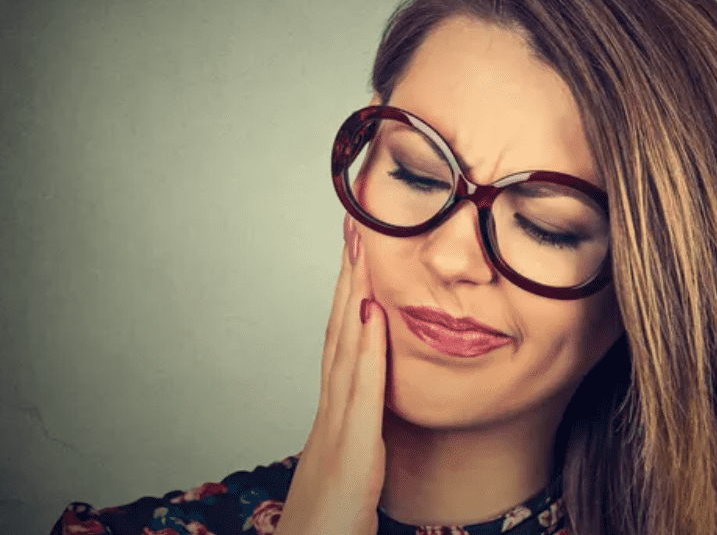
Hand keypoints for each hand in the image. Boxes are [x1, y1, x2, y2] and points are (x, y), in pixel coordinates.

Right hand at [274, 215, 387, 534]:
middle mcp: (331, 411)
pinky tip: (373, 314)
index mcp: (336, 413)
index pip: (344, 340)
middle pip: (339, 330)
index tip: (359, 250)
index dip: (350, 293)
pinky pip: (361, 394)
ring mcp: (337, 429)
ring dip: (353, 295)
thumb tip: (372, 400)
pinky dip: (366, 351)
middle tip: (356, 224)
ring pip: (345, 349)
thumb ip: (361, 429)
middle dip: (349, 276)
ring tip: (361, 247)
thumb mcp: (353, 466)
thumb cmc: (331, 522)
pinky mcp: (351, 454)